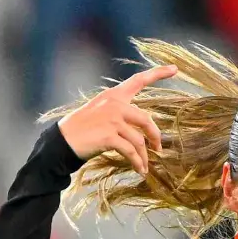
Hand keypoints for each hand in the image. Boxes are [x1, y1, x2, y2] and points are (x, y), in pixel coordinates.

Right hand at [58, 65, 176, 174]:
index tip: (175, 68)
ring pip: (139, 141)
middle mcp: (114, 104)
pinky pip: (131, 152)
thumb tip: (142, 131)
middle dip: (155, 137)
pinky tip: (139, 170)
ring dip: (144, 157)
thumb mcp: (101, 113)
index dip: (158, 73)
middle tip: (158, 149)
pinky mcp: (109, 136)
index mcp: (114, 95)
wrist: (62, 141)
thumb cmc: (82, 129)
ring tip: (144, 166)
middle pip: (147, 121)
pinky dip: (137, 163)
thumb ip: (121, 115)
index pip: (138, 80)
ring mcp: (112, 120)